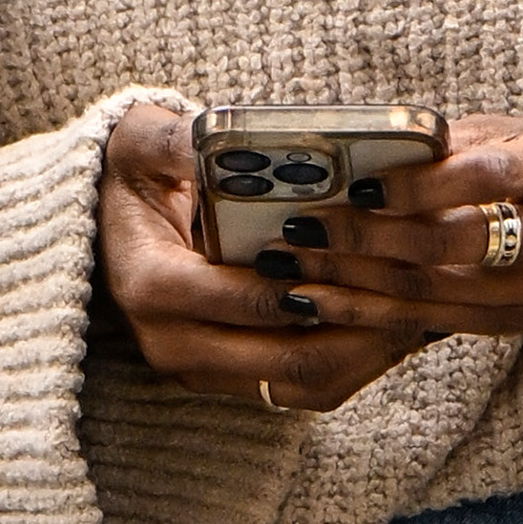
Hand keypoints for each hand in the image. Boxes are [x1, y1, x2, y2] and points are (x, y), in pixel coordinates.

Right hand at [99, 105, 427, 413]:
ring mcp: (198, 368)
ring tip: (417, 310)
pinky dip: (348, 365)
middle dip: (358, 326)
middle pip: (285, 357)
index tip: (372, 258)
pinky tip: (390, 327)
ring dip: (363, 353)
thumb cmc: (132, 177)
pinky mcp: (222, 380)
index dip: (312, 283)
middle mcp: (171, 342)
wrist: (104, 226)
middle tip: (418, 291)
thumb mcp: (141, 142)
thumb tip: (213, 133)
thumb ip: (177, 139)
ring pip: (299, 384)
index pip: (247, 299)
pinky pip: (297, 390)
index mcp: (152, 285)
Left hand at [254, 115, 522, 341]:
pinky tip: (330, 303)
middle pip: (455, 244)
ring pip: (440, 293)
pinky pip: (442, 324)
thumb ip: (463, 143)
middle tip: (303, 229)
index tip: (355, 184)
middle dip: (368, 241)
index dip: (416, 185)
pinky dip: (379, 315)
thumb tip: (371, 151)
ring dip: (357, 285)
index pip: (486, 177)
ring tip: (295, 270)